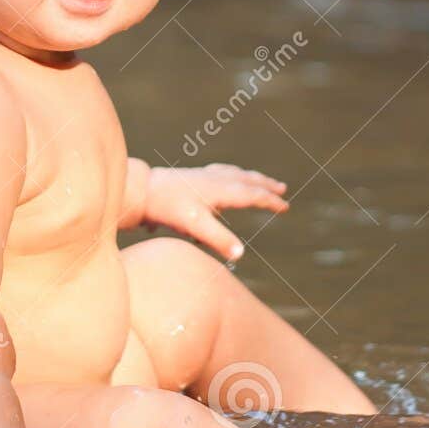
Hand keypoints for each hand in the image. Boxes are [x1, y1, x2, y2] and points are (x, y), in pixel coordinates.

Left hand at [144, 163, 287, 262]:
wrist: (143, 190)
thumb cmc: (168, 207)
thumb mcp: (195, 226)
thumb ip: (218, 239)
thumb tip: (241, 254)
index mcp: (221, 189)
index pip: (253, 195)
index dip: (271, 201)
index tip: (285, 208)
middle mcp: (216, 179)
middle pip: (247, 180)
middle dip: (266, 186)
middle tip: (283, 189)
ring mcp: (205, 176)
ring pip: (235, 174)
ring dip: (251, 178)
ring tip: (261, 181)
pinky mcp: (194, 176)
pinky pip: (221, 172)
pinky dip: (232, 174)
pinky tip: (226, 178)